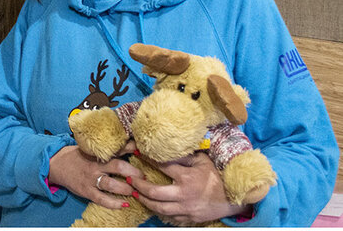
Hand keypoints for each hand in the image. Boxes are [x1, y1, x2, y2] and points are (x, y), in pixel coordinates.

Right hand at [48, 144, 140, 209]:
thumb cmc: (75, 155)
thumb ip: (106, 148)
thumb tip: (128, 145)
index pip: (117, 148)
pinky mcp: (86, 191)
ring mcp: (90, 179)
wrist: (55, 164)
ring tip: (136, 191)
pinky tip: (124, 204)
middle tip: (144, 177)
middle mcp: (95, 165)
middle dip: (134, 173)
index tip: (142, 151)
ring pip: (112, 185)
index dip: (131, 148)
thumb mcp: (89, 148)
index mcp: (97, 152)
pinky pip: (102, 199)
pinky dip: (114, 203)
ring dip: (126, 189)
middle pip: (118, 167)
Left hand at [131, 152, 248, 224]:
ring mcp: (186, 209)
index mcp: (188, 178)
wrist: (235, 198)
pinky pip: (169, 217)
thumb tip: (166, 147)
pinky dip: (159, 212)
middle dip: (139, 185)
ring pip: (159, 208)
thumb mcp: (203, 161)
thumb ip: (185, 156)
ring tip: (136, 193)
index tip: (137, 152)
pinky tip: (152, 205)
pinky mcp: (189, 219)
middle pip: (155, 193)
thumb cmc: (218, 176)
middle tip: (130, 179)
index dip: (148, 159)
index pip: (162, 166)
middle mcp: (185, 195)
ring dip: (145, 200)